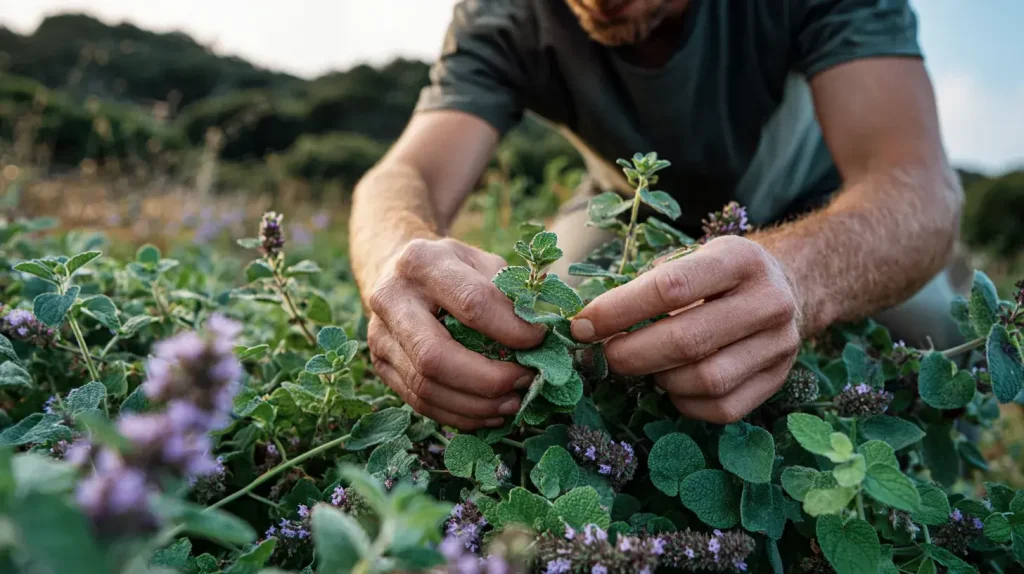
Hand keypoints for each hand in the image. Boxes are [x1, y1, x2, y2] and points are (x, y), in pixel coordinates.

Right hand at [367, 238, 545, 429]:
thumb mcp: (482, 262)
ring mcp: (379, 336)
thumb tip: (543, 332)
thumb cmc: (453, 267)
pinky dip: (459, 414)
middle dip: (487, 379)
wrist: (397, 270)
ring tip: (513, 402)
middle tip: (524, 382)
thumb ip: (510, 293)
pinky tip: (489, 412)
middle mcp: (391, 299)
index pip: (470, 303)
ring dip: (476, 404)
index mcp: (421, 262)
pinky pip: (419, 402)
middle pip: (435, 355)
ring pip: (426, 386)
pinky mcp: (380, 365)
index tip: (539, 340)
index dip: (510, 328)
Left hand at [570, 236, 802, 423]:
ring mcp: (780, 343)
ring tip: (645, 366)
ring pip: (707, 379)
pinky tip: (674, 384)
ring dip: (661, 379)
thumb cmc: (715, 276)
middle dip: (632, 353)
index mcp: (740, 258)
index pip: (669, 288)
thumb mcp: (689, 260)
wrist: (783, 290)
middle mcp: (769, 300)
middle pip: (688, 340)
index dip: (618, 311)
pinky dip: (686, 402)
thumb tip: (586, 325)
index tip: (582, 325)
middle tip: (605, 355)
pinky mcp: (779, 379)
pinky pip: (722, 407)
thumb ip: (644, 287)